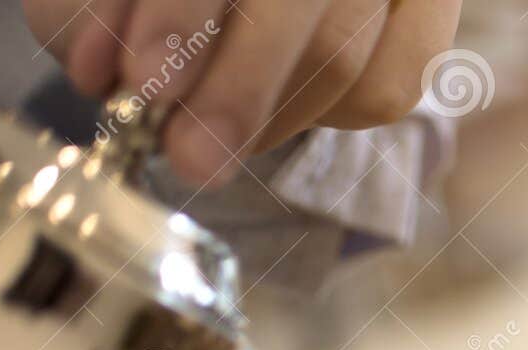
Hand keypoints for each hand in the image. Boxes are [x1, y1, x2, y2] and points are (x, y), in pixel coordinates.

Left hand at [22, 1, 463, 186]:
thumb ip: (97, 7)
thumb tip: (101, 73)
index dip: (184, 18)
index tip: (143, 84)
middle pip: (306, 15)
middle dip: (237, 96)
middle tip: (188, 158)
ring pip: (347, 62)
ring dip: (266, 119)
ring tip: (208, 133)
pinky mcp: (430, 9)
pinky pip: (391, 88)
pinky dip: (331, 116)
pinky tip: (279, 107)